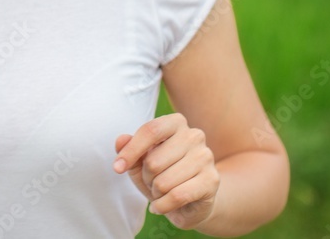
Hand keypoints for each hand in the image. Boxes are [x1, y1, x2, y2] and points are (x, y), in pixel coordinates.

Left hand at [113, 113, 219, 229]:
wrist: (192, 201)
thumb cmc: (162, 175)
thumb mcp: (140, 162)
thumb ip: (128, 149)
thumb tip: (121, 140)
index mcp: (176, 123)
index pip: (150, 131)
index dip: (131, 151)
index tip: (117, 168)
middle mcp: (194, 135)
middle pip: (153, 160)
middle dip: (146, 178)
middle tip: (152, 182)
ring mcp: (205, 157)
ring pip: (164, 181)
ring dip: (156, 192)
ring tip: (162, 192)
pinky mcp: (212, 180)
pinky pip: (177, 196)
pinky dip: (162, 205)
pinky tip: (161, 207)